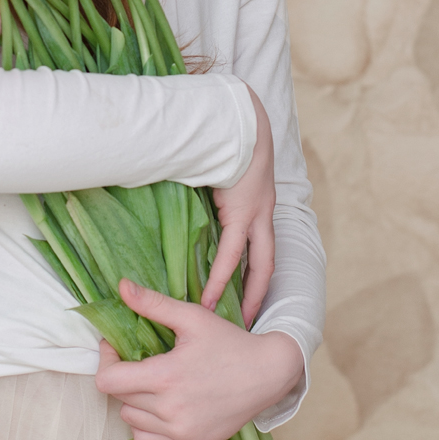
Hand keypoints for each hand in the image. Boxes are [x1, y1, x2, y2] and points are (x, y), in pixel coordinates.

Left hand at [96, 280, 303, 439]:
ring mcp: (180, 433)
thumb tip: (121, 286)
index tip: (114, 345)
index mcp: (166, 377)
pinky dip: (145, 423)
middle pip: (118, 397)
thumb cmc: (229, 342)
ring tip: (151, 380)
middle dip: (122, 374)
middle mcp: (170, 411)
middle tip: (138, 358)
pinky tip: (160, 403)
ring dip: (133, 399)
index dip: (106, 359)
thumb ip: (153, 304)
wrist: (266, 374)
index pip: (108, 381)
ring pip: (130, 419)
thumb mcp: (191, 317)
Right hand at [201, 83, 274, 328]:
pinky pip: (232, 254)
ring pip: (257, 265)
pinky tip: (207, 298)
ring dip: (246, 294)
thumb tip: (171, 190)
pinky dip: (219, 278)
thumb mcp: (214, 167)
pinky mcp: (243, 211)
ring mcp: (257, 213)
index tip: (245, 294)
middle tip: (245, 322)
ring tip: (230, 320)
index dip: (254, 271)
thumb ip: (200, 184)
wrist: (239, 117)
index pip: (261, 245)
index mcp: (259, 203)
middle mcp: (264, 212)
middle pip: (266, 263)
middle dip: (257, 293)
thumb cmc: (222, 135)